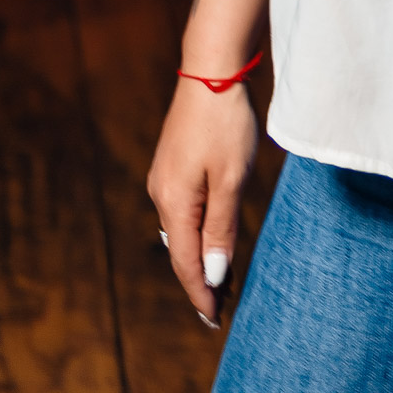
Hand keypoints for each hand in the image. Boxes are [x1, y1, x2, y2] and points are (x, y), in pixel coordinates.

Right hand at [147, 77, 258, 325]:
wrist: (212, 70)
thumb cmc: (226, 122)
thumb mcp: (231, 178)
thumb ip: (221, 228)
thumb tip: (210, 276)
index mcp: (174, 202)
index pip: (187, 263)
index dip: (201, 295)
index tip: (215, 322)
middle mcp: (161, 194)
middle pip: (180, 251)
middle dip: (200, 281)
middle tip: (221, 310)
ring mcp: (165, 177)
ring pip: (181, 230)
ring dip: (200, 256)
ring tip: (222, 281)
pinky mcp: (173, 164)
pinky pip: (183, 210)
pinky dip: (198, 230)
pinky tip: (213, 235)